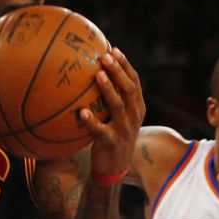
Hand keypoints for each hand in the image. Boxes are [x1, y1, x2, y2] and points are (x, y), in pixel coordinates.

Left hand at [80, 48, 144, 180]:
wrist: (114, 168)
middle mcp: (134, 116)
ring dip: (108, 89)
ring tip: (97, 75)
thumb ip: (112, 98)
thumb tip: (92, 74)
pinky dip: (92, 121)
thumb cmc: (113, 135)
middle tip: (105, 57)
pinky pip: (101, 130)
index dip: (125, 65)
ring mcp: (124, 130)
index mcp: (137, 107)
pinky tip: (81, 112)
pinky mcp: (112, 142)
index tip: (114, 50)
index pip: (134, 82)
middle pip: (129, 89)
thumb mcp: (118, 117)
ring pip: (119, 106)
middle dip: (118, 71)